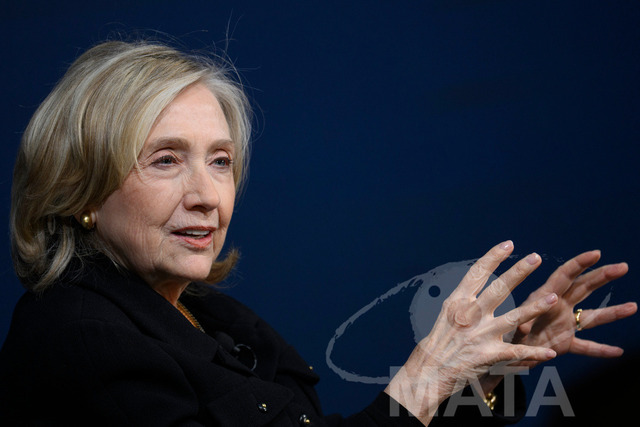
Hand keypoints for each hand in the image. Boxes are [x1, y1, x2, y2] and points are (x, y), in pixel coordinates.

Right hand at [386, 241, 557, 423]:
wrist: (428, 371)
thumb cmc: (438, 342)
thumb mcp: (446, 314)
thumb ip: (465, 299)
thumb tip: (478, 283)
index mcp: (458, 302)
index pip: (477, 273)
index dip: (494, 257)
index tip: (508, 244)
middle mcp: (470, 314)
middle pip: (499, 288)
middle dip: (519, 271)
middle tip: (535, 257)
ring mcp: (480, 335)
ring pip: (514, 318)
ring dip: (535, 307)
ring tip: (553, 298)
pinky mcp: (488, 355)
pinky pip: (517, 353)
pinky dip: (534, 354)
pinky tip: (551, 353)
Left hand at [511, 250, 636, 365]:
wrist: (500, 351)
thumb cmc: (501, 335)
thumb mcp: (508, 327)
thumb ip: (517, 327)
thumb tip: (522, 324)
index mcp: (543, 298)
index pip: (564, 276)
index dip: (579, 264)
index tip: (596, 253)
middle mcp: (557, 307)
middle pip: (583, 288)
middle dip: (602, 276)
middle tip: (623, 267)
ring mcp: (563, 325)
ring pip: (592, 316)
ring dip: (612, 312)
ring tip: (633, 306)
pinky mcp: (564, 343)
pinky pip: (586, 346)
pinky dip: (601, 349)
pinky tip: (618, 351)